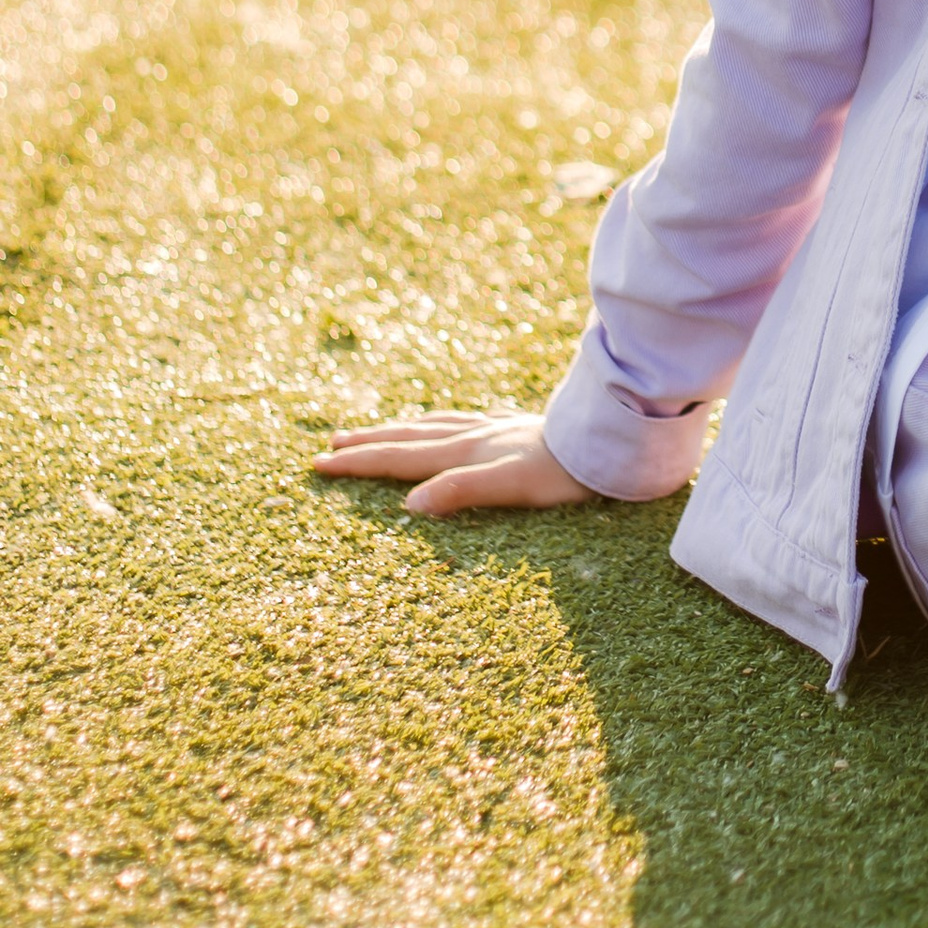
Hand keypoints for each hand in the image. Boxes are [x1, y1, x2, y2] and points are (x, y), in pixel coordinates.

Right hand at [311, 409, 591, 516]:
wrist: (610, 440)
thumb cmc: (564, 472)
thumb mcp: (511, 487)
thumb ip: (460, 492)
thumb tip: (408, 506)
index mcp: (466, 451)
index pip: (400, 457)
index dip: (359, 463)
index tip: (318, 465)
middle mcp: (476, 434)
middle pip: (409, 436)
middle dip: (368, 443)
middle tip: (330, 445)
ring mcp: (497, 428)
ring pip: (434, 425)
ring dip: (399, 429)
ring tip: (376, 431)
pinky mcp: (518, 428)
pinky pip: (466, 421)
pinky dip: (442, 424)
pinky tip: (451, 423)